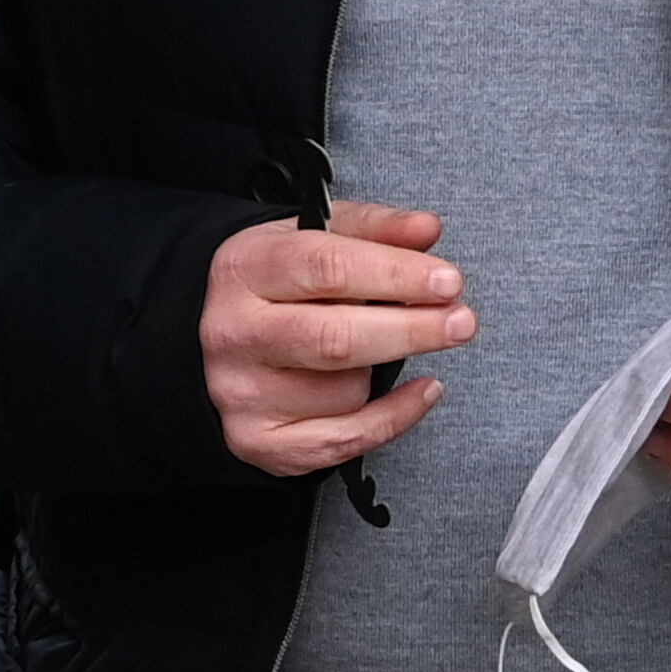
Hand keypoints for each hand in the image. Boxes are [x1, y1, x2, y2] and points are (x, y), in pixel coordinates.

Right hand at [201, 199, 471, 477]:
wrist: (209, 343)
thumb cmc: (271, 287)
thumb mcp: (310, 238)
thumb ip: (373, 229)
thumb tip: (426, 230)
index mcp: (244, 269)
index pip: (326, 267)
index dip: (395, 274)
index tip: (446, 280)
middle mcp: (234, 333)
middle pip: (337, 338)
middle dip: (412, 330)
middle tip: (460, 321)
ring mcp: (242, 393)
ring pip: (346, 391)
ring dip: (386, 369)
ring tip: (385, 346)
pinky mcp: (258, 442)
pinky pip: (346, 439)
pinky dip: (396, 417)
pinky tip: (420, 391)